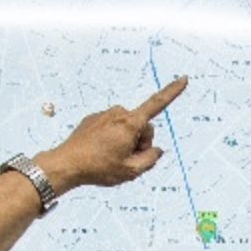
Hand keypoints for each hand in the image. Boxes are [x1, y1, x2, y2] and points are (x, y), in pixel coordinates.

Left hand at [36, 76, 184, 192]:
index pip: (157, 104)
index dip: (173, 91)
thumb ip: (150, 160)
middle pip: (142, 127)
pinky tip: (99, 151)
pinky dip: (111, 139)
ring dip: (125, 141)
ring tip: (110, 157)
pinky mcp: (93, 119)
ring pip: (126, 128)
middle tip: (127, 160)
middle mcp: (118, 114)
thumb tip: (156, 150)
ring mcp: (104, 115)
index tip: (184, 78)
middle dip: (140, 143)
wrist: (66, 164)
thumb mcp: (131, 172)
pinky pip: (111, 127)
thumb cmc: (98, 169)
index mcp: (130, 124)